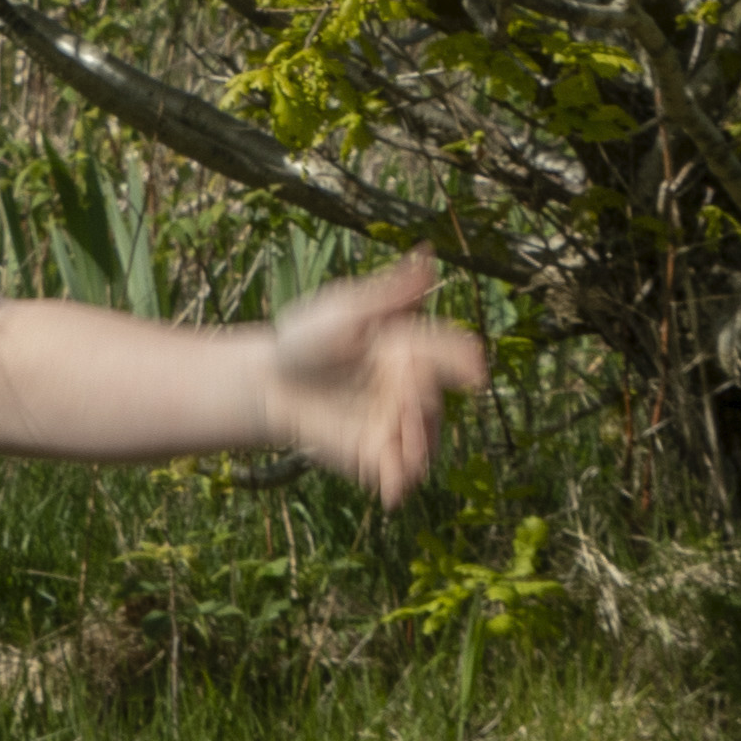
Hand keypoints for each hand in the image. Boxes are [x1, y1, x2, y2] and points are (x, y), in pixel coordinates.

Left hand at [252, 248, 486, 505]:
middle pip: (437, 400)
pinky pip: (400, 473)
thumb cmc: (304, 338)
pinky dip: (402, 481)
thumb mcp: (346, 310)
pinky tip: (394, 489)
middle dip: (428, 403)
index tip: (473, 371)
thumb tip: (429, 252)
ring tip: (400, 439)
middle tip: (407, 398)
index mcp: (411, 348)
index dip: (464, 362)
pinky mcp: (377, 454)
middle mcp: (411, 388)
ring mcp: (397, 423)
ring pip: (427, 441)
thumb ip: (390, 291)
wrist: (266, 380)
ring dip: (420, 442)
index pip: (450, 354)